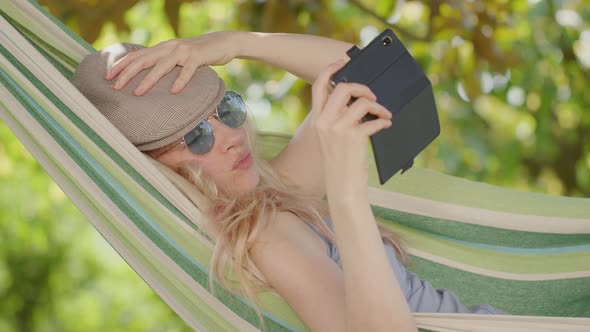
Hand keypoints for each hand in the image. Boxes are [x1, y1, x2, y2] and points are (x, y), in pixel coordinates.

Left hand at [105, 31, 240, 94]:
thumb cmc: (199, 54)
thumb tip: (148, 77)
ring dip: (148, 80)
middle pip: (144, 60)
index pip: (137, 55)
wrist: (224, 42)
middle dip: (127, 73)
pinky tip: (173, 92)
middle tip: (114, 86)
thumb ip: (165, 62)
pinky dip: (180, 81)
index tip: (107, 77)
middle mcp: (169, 47)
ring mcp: (183, 51)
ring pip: (162, 66)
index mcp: (162, 48)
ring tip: (137, 93)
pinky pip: (187, 70)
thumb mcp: (178, 56)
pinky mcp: (198, 57)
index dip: (121, 65)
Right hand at [310, 60, 391, 200]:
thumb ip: (338, 117)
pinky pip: (374, 120)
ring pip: (361, 102)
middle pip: (344, 88)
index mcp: (317, 120)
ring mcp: (338, 129)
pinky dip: (384, 121)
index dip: (330, 70)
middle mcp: (324, 122)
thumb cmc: (340, 162)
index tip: (342, 62)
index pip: (319, 86)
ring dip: (378, 106)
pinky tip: (386, 125)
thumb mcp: (331, 137)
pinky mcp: (353, 137)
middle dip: (363, 88)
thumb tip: (358, 98)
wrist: (343, 186)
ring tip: (385, 115)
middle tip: (373, 96)